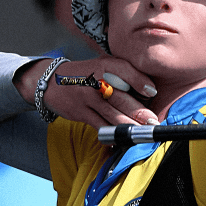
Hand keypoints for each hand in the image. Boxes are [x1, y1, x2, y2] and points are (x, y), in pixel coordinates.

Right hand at [15, 56, 158, 127]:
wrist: (52, 81)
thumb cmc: (88, 74)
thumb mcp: (106, 65)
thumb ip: (126, 73)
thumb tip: (150, 91)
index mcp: (106, 65)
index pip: (126, 71)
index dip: (141, 83)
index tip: (153, 93)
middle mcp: (97, 81)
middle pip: (121, 98)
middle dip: (140, 112)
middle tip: (153, 121)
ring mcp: (87, 98)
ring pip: (113, 115)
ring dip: (130, 126)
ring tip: (143, 132)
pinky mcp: (81, 113)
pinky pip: (100, 125)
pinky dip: (112, 134)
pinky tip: (122, 139)